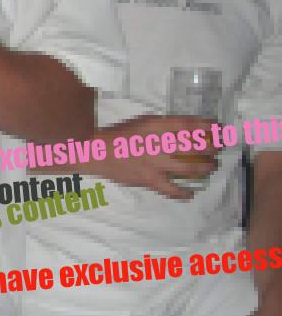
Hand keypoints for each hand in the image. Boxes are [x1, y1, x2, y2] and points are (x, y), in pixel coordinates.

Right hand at [91, 115, 217, 199]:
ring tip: (212, 166)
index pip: (187, 124)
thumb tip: (187, 130)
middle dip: (212, 146)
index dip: (207, 125)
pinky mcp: (149, 180)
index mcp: (154, 125)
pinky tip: (191, 193)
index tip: (218, 126)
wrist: (96, 153)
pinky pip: (171, 189)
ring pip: (189, 167)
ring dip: (205, 167)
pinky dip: (183, 192)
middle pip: (194, 145)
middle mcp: (157, 143)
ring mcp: (154, 163)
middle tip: (219, 146)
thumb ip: (162, 125)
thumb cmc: (119, 135)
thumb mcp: (141, 122)